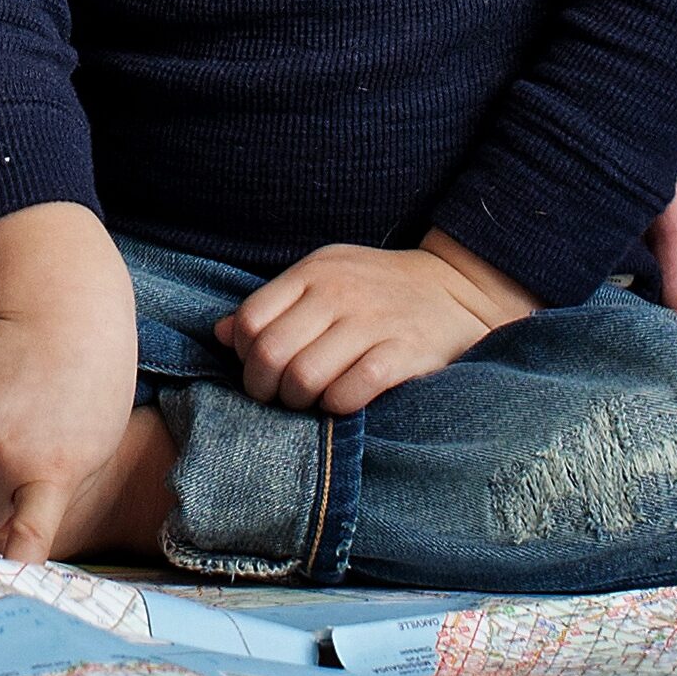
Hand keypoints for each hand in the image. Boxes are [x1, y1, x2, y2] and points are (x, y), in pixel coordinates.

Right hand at [0, 205, 143, 562]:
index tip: (6, 582)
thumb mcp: (89, 448)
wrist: (64, 314)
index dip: (13, 564)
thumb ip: (50, 493)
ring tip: (6, 425)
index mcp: (54, 472)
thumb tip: (8, 540)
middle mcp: (8, 453)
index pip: (29, 535)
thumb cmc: (88, 391)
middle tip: (16, 467)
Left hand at [219, 234, 535, 415]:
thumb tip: (219, 334)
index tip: (260, 369)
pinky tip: (343, 401)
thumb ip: (275, 305)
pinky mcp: (404, 352)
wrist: (457, 289)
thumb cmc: (378, 290)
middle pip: (271, 353)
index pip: (250, 320)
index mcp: (314, 271)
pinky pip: (350, 390)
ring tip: (310, 401)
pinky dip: (337, 405)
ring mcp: (373, 321)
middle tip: (279, 397)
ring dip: (299, 401)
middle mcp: (339, 292)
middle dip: (265, 388)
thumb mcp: (325, 279)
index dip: (244, 355)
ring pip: (304, 376)